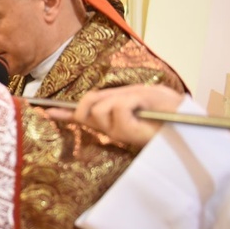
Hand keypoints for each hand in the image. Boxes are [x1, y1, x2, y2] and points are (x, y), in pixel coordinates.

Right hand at [46, 85, 184, 146]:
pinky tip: (143, 112)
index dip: (60, 113)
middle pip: (86, 107)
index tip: (42, 110)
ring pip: (101, 108)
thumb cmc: (165, 107)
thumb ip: (109, 99)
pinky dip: (129, 103)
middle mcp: (109, 127)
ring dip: (122, 100)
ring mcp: (116, 132)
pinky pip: (116, 109)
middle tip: (127, 102)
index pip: (78, 115)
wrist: (187, 118)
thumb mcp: (136, 95)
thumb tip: (83, 106)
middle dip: (98, 101)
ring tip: (143, 109)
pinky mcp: (125, 133)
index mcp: (110, 119)